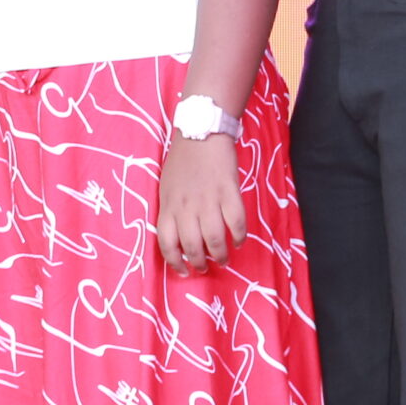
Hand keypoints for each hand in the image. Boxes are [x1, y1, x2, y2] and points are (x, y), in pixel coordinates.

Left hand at [156, 134, 245, 277]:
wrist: (201, 132)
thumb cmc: (182, 160)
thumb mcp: (167, 187)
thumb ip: (171, 210)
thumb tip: (178, 238)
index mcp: (168, 205)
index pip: (166, 243)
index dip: (175, 262)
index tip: (183, 272)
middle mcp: (186, 206)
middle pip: (192, 246)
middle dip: (200, 263)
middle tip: (207, 267)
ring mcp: (208, 200)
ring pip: (214, 240)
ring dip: (220, 255)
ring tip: (224, 258)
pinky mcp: (228, 192)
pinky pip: (236, 223)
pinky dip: (239, 237)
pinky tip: (238, 240)